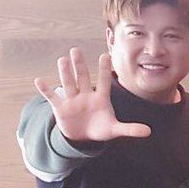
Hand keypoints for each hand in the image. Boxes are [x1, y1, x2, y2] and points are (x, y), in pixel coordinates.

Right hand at [34, 49, 150, 142]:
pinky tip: (39, 81)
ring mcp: (73, 100)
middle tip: (75, 50)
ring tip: (62, 60)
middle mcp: (86, 96)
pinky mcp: (61, 108)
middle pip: (83, 78)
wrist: (83, 137)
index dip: (104, 70)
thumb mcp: (115, 130)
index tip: (105, 55)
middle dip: (79, 65)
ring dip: (65, 73)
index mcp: (101, 99)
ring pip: (68, 84)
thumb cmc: (100, 129)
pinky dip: (46, 90)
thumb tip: (148, 132)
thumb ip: (130, 129)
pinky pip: (52, 97)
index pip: (103, 82)